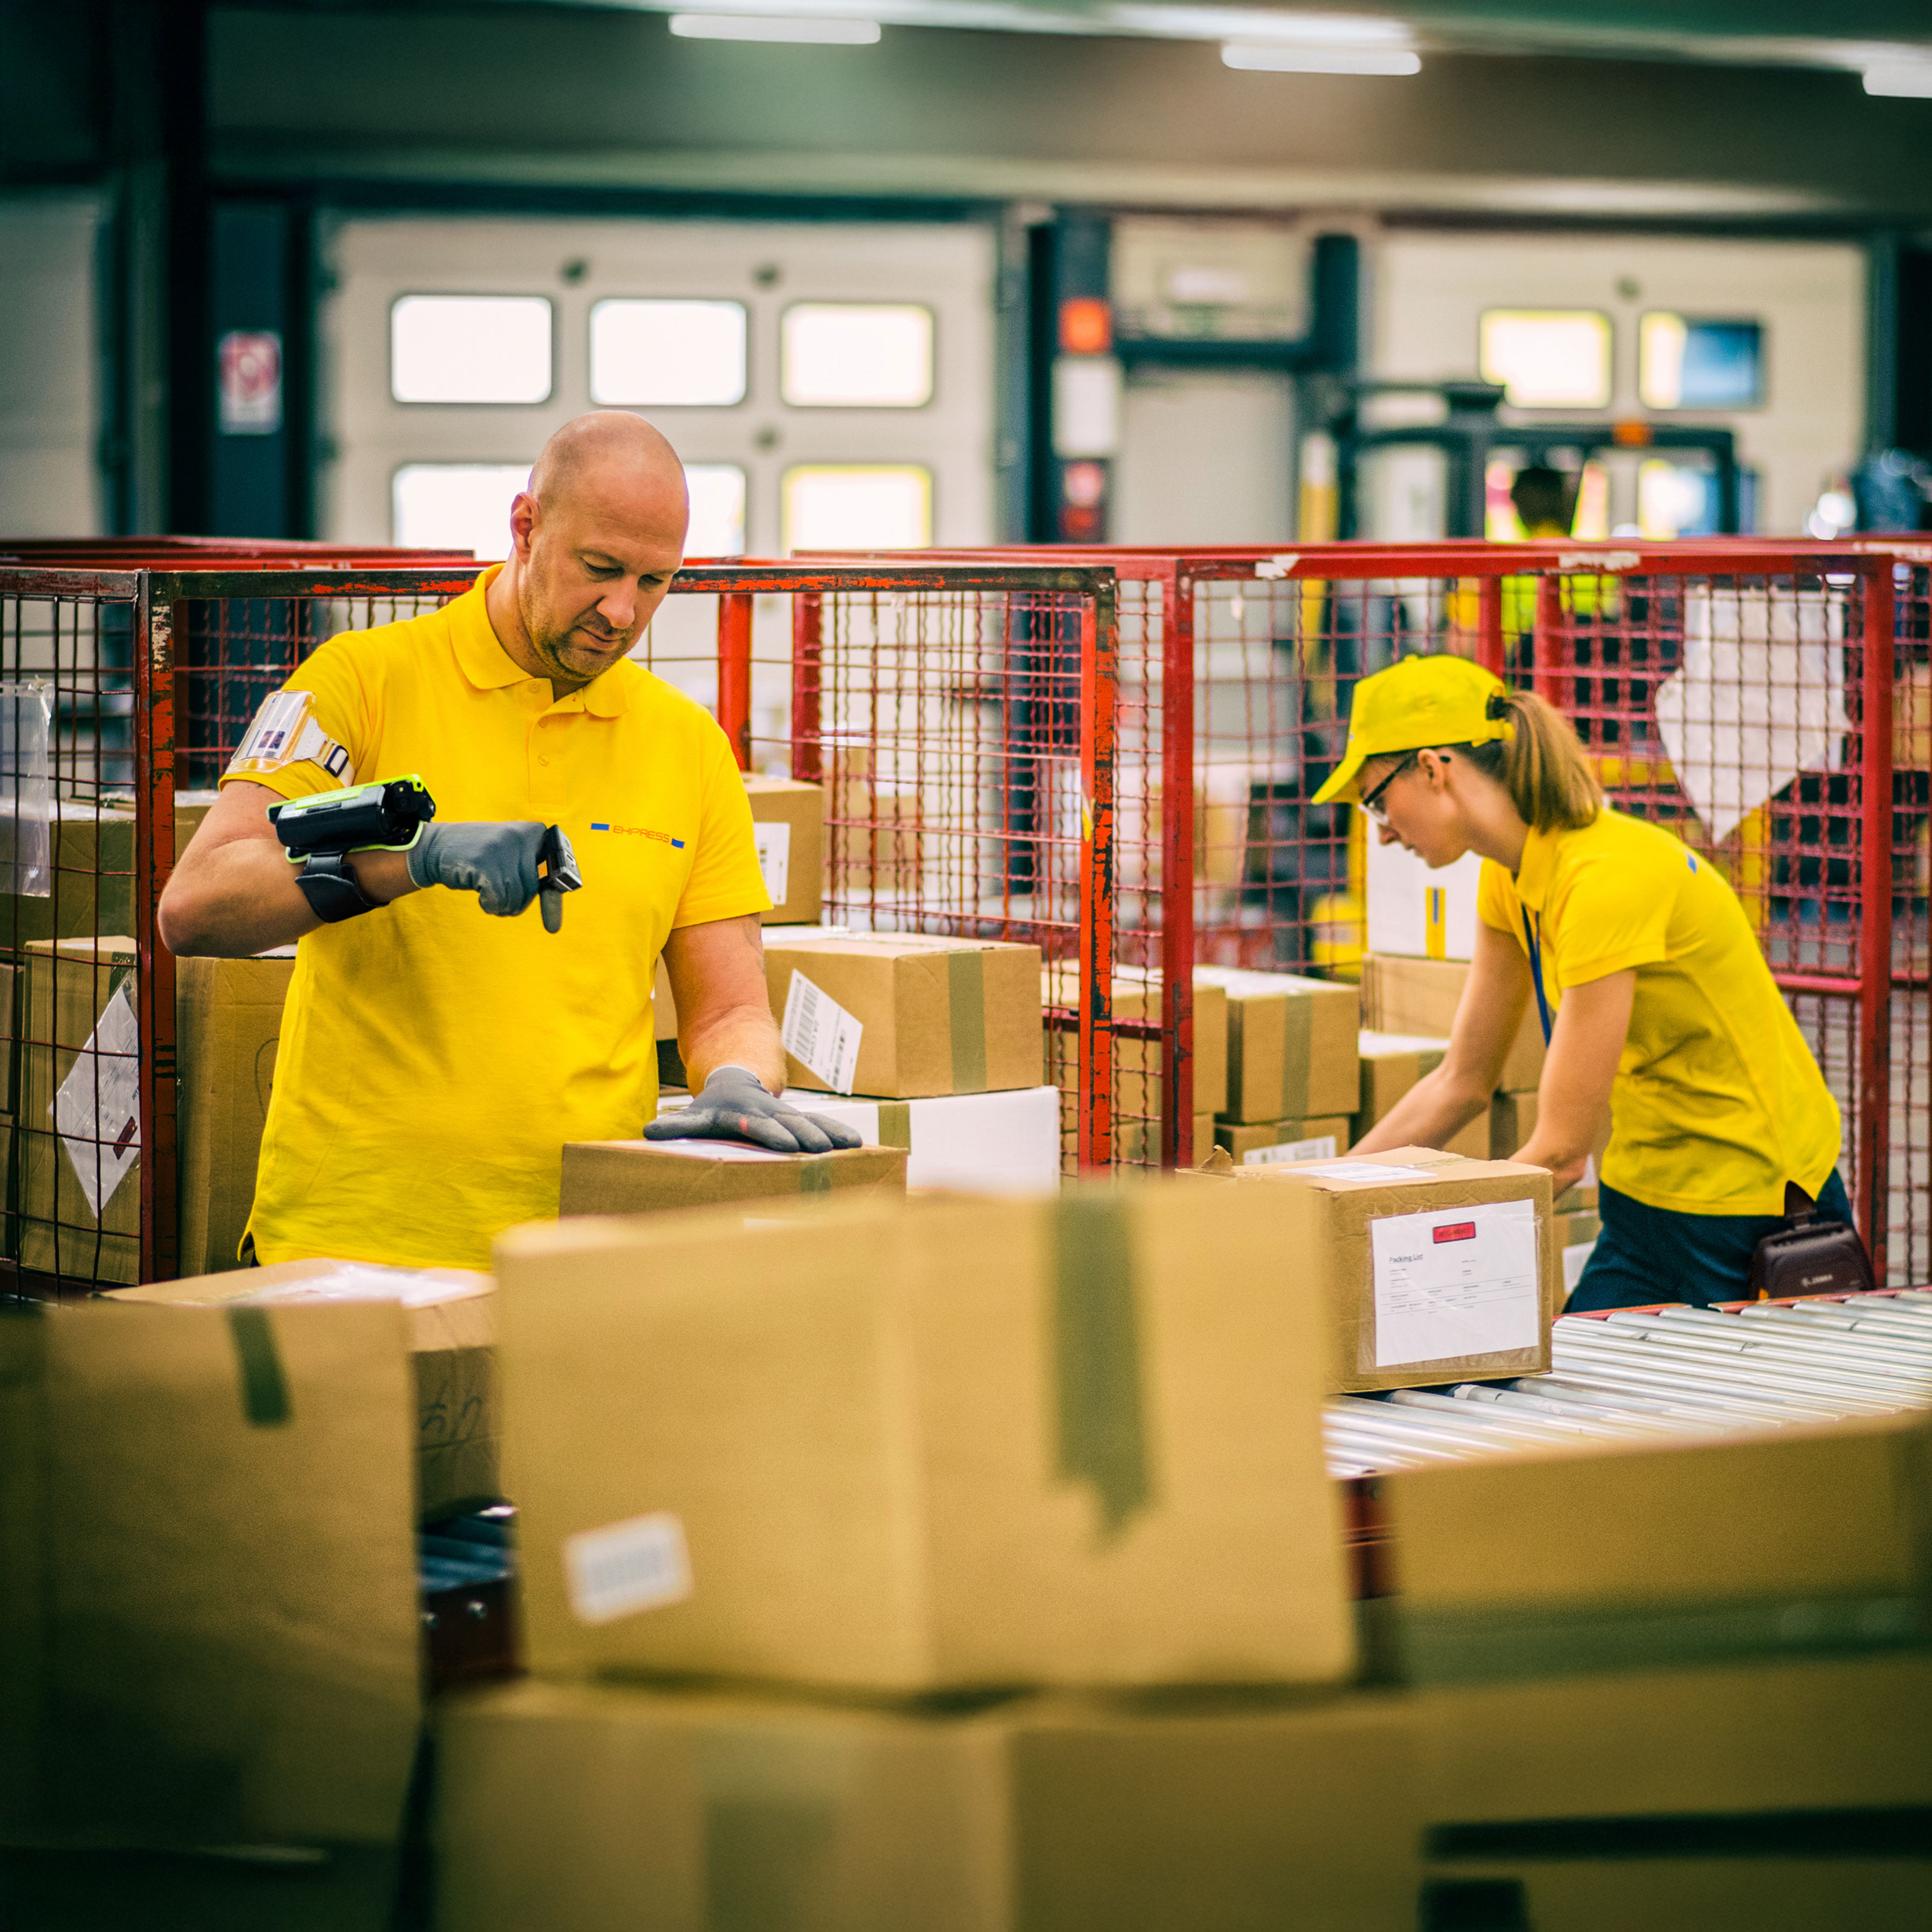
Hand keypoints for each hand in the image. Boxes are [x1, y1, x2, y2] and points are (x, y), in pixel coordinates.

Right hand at [407, 821, 577, 931]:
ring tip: (488, 893)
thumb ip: (534, 873)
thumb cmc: (479, 856)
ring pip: (517, 897)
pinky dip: (490, 905)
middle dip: (517, 902)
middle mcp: (521, 836)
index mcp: (534, 832)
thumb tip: (559, 910)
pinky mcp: (484, 862)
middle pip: (533, 889)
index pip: (556, 871)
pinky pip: (499, 900)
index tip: (553, 927)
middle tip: (500, 898)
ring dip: (502, 906)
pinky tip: (480, 896)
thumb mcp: (511, 854)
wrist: (436, 846)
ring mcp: (502, 848)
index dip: (553, 898)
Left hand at [642, 1067, 862, 1153]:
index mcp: (740, 1114)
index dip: (771, 1134)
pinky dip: (837, 1132)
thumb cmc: (711, 1108)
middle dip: (805, 1136)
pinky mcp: (797, 1120)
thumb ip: (675, 1126)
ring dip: (827, 1134)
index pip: (756, 1125)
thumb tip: (648, 1132)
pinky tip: (856, 1144)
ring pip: (808, 1122)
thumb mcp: (693, 1116)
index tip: (785, 1145)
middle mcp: (766, 1112)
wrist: (736, 1080)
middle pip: (788, 1124)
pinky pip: (820, 1124)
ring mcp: (785, 1115)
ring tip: (849, 1146)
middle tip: (821, 1150)